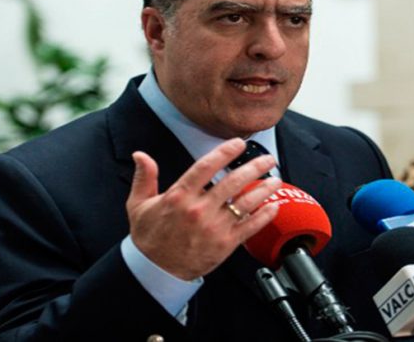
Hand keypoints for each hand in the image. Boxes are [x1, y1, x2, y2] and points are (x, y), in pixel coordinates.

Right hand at [126, 138, 280, 279]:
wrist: (156, 270)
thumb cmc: (149, 237)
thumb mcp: (138, 204)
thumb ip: (144, 177)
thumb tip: (140, 155)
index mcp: (179, 196)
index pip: (206, 166)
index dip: (225, 152)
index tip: (239, 143)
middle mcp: (199, 209)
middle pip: (233, 181)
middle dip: (254, 167)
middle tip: (267, 159)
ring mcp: (214, 227)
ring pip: (245, 202)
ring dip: (264, 189)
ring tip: (275, 180)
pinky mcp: (225, 244)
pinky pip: (250, 227)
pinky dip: (264, 216)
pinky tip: (273, 207)